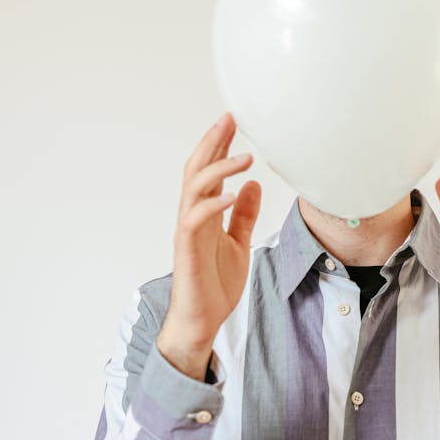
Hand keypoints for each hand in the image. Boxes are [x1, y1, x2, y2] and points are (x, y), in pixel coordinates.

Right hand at [157, 112, 261, 378]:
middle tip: (230, 119)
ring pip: (195, 188)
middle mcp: (193, 216)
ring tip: (245, 156)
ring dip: (219, 168)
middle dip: (212, 143)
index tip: (233, 121)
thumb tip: (252, 184)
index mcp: (205, 213)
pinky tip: (233, 193)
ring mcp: (188, 231)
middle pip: (197, 169)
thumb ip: (244, 215)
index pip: (209, 171)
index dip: (219, 145)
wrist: (202, 321)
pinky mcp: (187, 250)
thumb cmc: (215, 285)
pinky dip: (214, 204)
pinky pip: (196, 220)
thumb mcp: (239, 243)